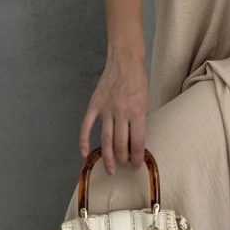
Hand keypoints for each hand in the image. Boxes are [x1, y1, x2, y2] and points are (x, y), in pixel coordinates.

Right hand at [78, 50, 148, 174]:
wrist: (124, 60)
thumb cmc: (138, 80)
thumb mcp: (146, 100)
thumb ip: (139, 119)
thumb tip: (134, 140)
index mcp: (137, 111)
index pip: (137, 142)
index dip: (137, 157)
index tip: (137, 165)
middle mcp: (121, 112)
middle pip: (120, 144)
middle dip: (124, 158)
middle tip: (125, 165)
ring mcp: (106, 109)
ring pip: (106, 140)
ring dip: (108, 157)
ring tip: (110, 169)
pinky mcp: (94, 105)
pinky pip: (86, 127)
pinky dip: (84, 142)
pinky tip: (85, 154)